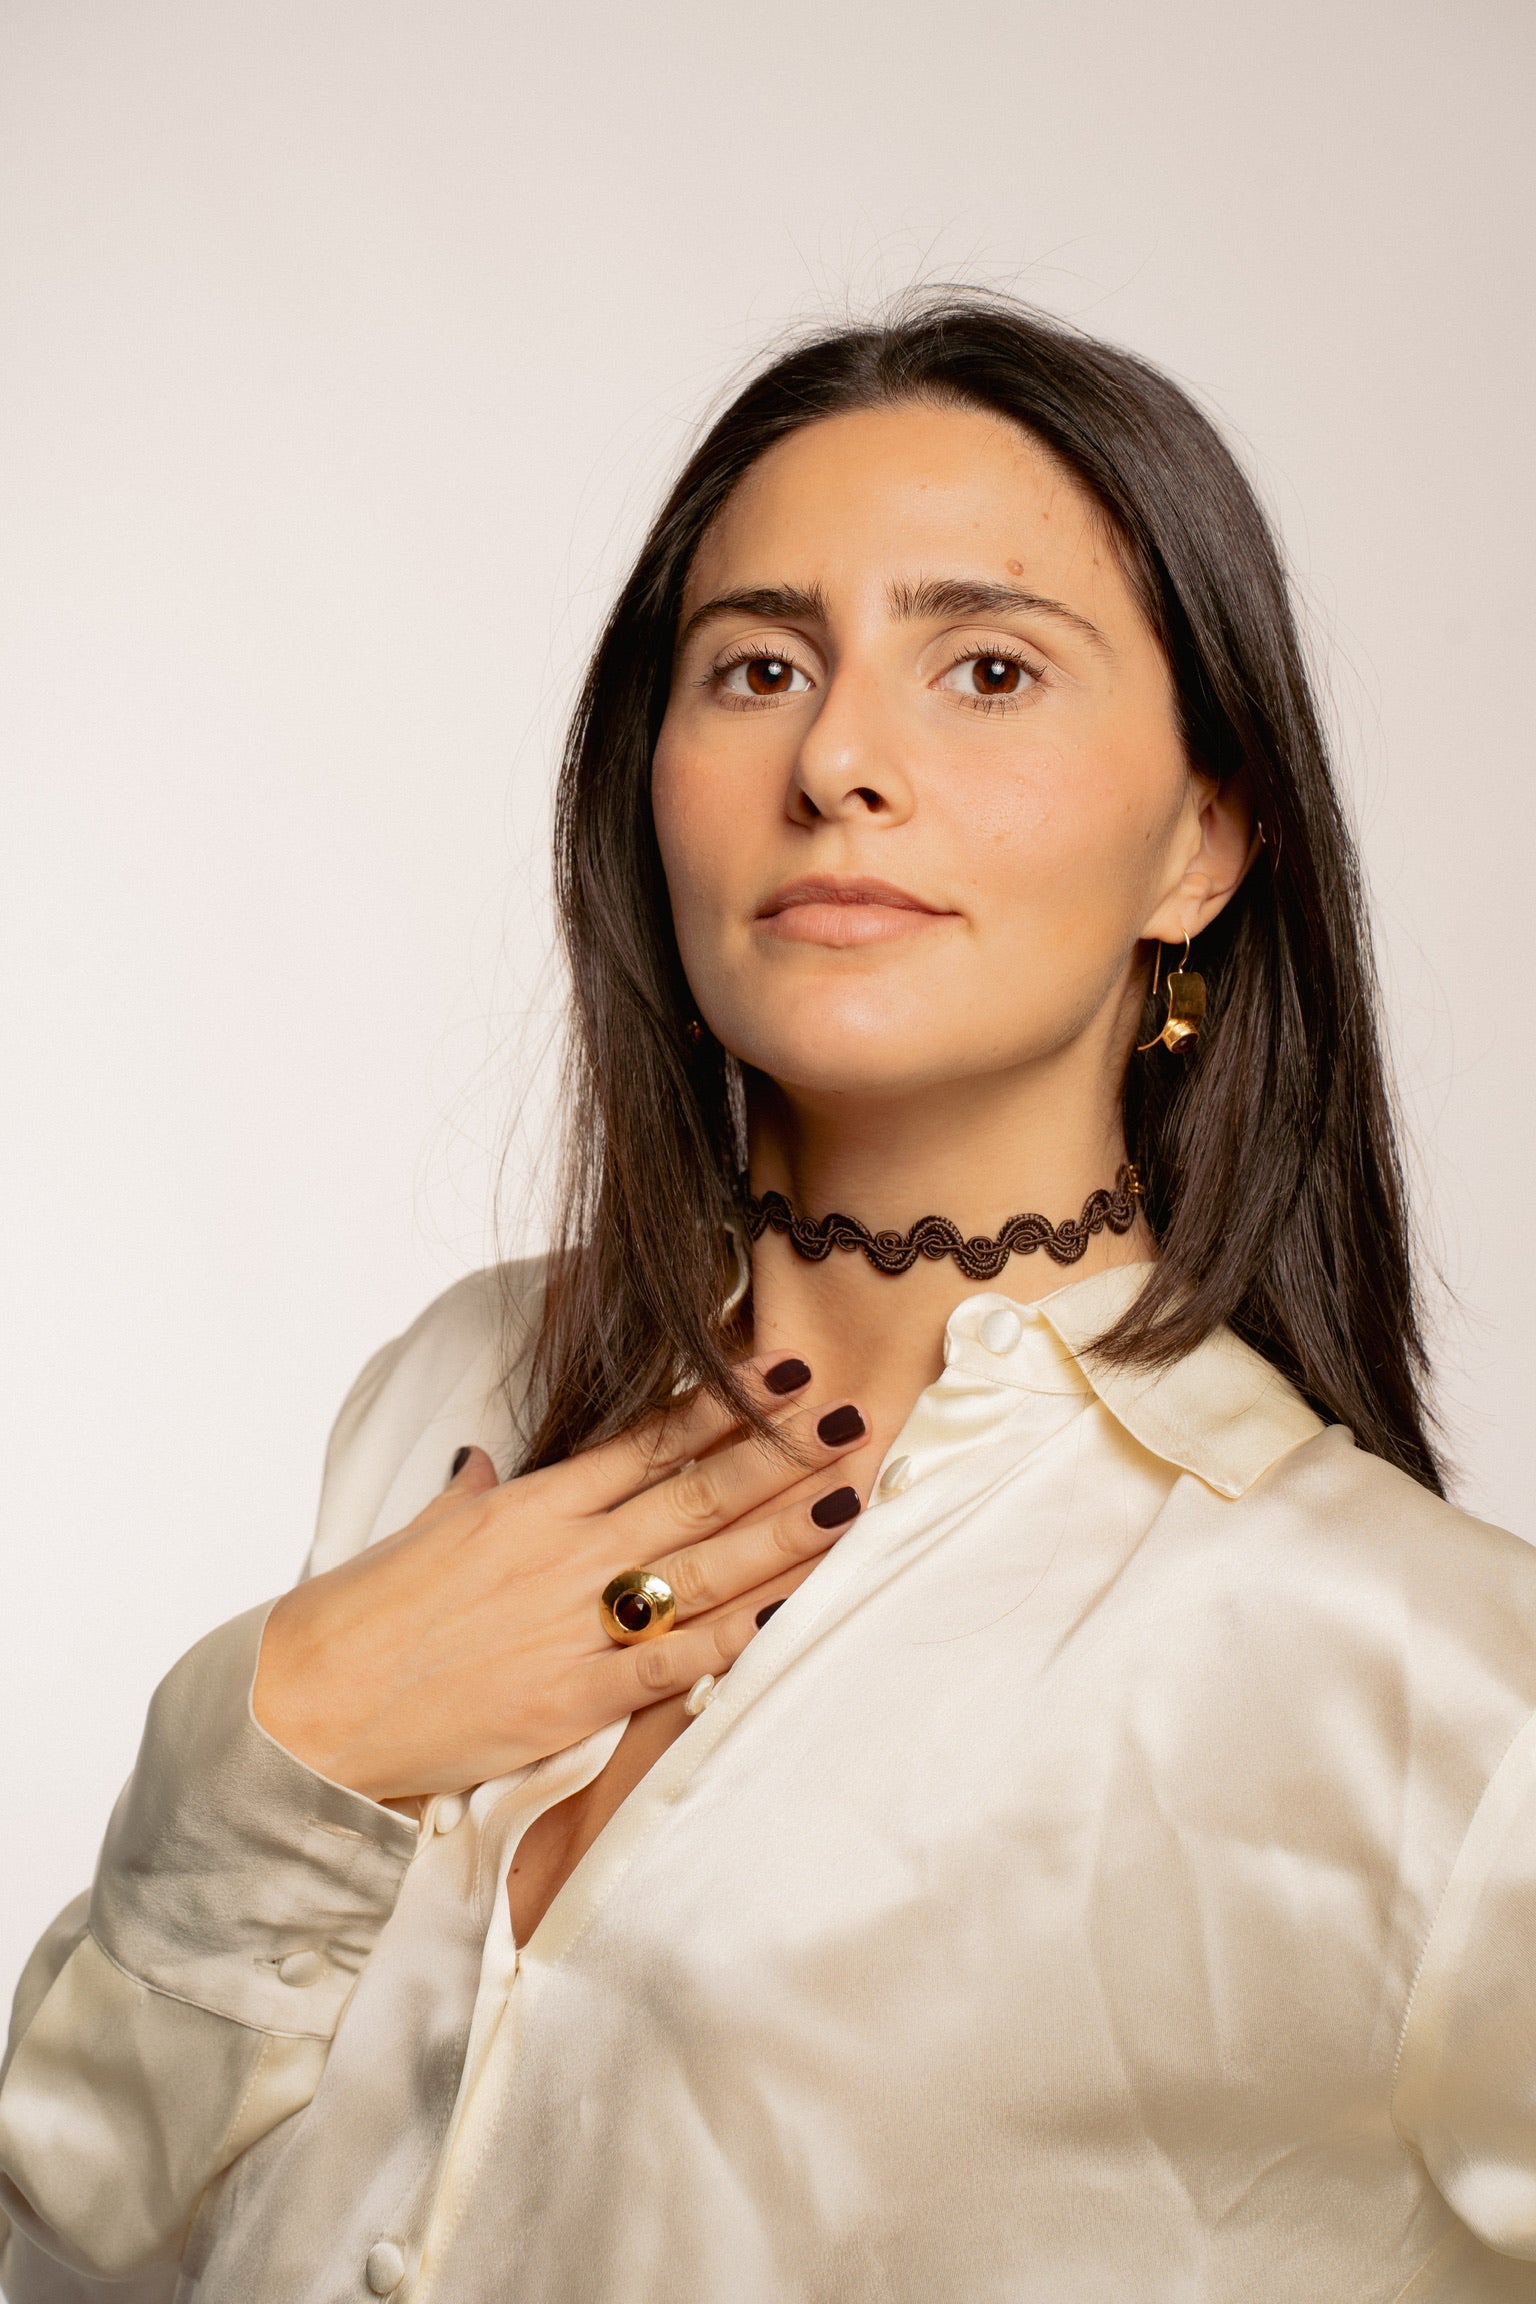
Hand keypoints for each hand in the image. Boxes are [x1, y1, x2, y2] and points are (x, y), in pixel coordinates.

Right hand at [252, 1358, 864, 1801]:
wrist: (312, 1703)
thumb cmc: (366, 1614)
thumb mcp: (430, 1530)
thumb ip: (475, 1494)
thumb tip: (485, 1462)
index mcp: (536, 1501)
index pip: (653, 1437)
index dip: (730, 1401)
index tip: (789, 1366)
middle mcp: (567, 1550)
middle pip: (698, 1490)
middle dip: (783, 1451)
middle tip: (853, 1413)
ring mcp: (575, 1622)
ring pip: (703, 1566)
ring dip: (783, 1531)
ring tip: (850, 1493)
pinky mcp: (574, 1697)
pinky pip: (671, 1663)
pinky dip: (734, 1637)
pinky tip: (789, 1609)